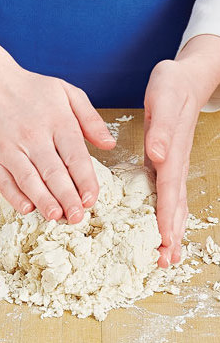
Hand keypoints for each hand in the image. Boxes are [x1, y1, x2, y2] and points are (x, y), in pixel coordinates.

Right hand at [0, 22, 115, 222]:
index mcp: (56, 121)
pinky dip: (16, 197)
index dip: (86, 181)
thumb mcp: (66, 92)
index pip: (76, 157)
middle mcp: (33, 136)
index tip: (91, 199)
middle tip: (78, 217)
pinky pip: (4, 182)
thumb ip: (90, 119)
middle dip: (68, 199)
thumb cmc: (29, 88)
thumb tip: (109, 144)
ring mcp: (9, 148)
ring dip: (45, 202)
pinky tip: (28, 207)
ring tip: (57, 216)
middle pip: (55, 173)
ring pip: (30, 181)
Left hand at [144, 60, 199, 266]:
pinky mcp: (166, 161)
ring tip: (167, 254)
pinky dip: (166, 213)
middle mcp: (173, 162)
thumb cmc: (173, 87)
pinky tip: (163, 224)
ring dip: (171, 229)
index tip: (164, 242)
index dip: (166, 218)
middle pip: (174, 205)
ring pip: (173, 202)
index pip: (168, 191)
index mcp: (171, 152)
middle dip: (170, 234)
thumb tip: (157, 155)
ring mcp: (172, 163)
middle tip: (164, 262)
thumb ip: (161, 129)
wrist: (185, 79)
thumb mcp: (164, 100)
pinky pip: (167, 192)